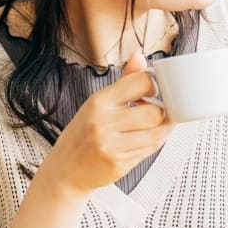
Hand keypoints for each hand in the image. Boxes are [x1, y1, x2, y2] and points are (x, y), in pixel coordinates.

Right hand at [40, 54, 170, 196]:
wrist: (64, 171)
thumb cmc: (83, 134)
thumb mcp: (97, 104)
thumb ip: (124, 82)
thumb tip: (140, 57)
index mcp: (99, 101)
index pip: (141, 82)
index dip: (155, 84)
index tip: (154, 89)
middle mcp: (103, 122)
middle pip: (154, 111)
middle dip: (162, 111)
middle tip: (158, 111)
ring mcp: (111, 145)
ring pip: (156, 133)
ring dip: (162, 129)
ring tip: (155, 126)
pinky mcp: (119, 164)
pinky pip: (150, 150)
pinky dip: (154, 143)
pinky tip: (146, 139)